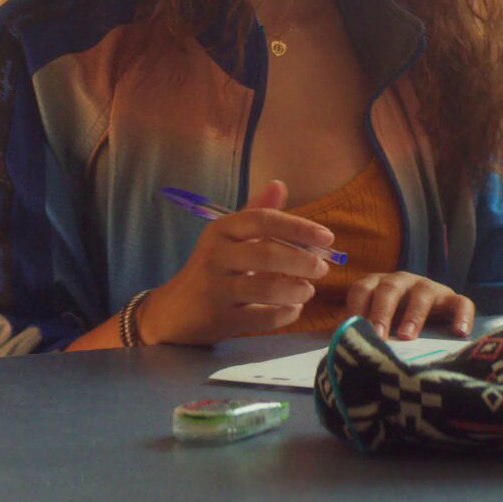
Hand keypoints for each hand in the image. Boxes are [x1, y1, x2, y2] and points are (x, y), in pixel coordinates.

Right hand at [139, 180, 334, 345]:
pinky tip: (293, 310)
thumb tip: (279, 184)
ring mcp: (216, 287)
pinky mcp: (219, 318)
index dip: (299, 227)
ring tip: (308, 290)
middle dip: (302, 261)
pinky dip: (284, 314)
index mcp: (221, 230)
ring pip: (266, 287)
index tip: (328, 238)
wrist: (174, 311)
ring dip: (296, 290)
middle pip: (267, 253)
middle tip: (322, 268)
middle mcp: (216, 255)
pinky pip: (261, 317)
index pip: (263, 220)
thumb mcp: (229, 238)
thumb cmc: (212, 270)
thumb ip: (256, 213)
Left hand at [346, 272, 474, 340]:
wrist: (432, 318)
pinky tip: (459, 332)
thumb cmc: (393, 322)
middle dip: (381, 312)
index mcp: (377, 285)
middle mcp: (402, 281)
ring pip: (423, 295)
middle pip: (389, 290)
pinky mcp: (454, 299)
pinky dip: (462, 316)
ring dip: (414, 315)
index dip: (355, 307)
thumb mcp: (375, 323)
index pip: (361, 289)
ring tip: (407, 337)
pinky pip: (462, 303)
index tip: (350, 329)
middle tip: (377, 335)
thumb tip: (333, 348)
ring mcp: (429, 288)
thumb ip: (356, 330)